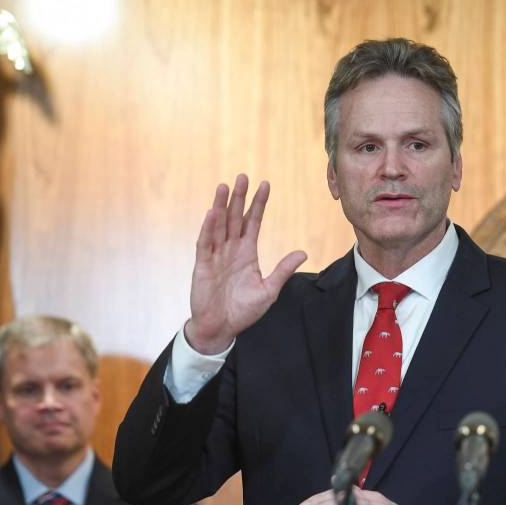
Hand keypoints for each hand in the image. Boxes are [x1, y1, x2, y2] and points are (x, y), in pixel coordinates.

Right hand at [185, 175, 306, 353]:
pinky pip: (205, 243)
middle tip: (243, 176)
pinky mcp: (202, 265)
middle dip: (239, 197)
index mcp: (247, 253)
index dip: (258, 204)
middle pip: (235, 217)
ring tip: (224, 186)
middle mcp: (231, 250)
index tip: (265, 185)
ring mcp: (216, 256)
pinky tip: (212, 213)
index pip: (252, 222)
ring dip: (221, 205)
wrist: (221, 328)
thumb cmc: (243, 311)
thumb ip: (283, 270)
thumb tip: (303, 253)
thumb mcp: (269, 290)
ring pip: (218, 225)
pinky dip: (208, 228)